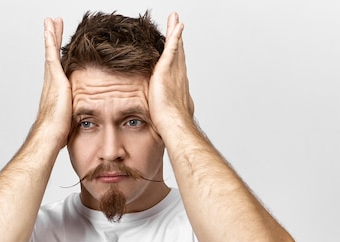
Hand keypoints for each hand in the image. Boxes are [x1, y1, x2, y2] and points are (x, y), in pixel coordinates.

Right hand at [34, 17, 72, 148]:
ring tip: (50, 21)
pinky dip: (50, 40)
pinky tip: (50, 28)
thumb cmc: (58, 134)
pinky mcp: (55, 78)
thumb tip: (88, 122)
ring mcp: (51, 80)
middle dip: (53, 41)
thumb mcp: (72, 121)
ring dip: (51, 36)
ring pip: (51, 52)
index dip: (58, 58)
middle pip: (52, 57)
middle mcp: (51, 83)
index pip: (58, 71)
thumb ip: (78, 115)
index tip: (58, 49)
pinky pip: (52, 54)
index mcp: (56, 93)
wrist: (50, 135)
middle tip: (52, 26)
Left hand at [148, 13, 194, 135]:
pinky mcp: (167, 70)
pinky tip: (176, 25)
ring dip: (175, 32)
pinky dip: (175, 36)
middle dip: (178, 40)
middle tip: (178, 26)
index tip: (178, 49)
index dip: (178, 57)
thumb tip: (160, 119)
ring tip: (175, 19)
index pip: (177, 68)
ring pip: (176, 47)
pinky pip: (172, 49)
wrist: (174, 124)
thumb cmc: (171, 124)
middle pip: (179, 54)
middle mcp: (179, 77)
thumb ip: (164, 112)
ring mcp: (175, 72)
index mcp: (178, 87)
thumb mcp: (167, 116)